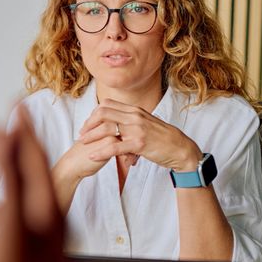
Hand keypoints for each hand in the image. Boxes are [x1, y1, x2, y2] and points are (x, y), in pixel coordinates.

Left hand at [79, 98, 202, 171]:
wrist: (180, 148)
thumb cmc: (163, 138)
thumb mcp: (146, 123)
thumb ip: (132, 120)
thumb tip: (118, 120)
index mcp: (135, 110)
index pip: (108, 105)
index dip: (94, 113)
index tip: (88, 124)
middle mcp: (135, 116)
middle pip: (103, 112)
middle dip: (89, 123)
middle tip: (81, 133)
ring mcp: (137, 129)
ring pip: (107, 128)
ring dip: (91, 136)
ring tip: (82, 143)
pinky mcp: (139, 144)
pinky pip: (114, 147)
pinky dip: (101, 152)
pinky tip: (93, 156)